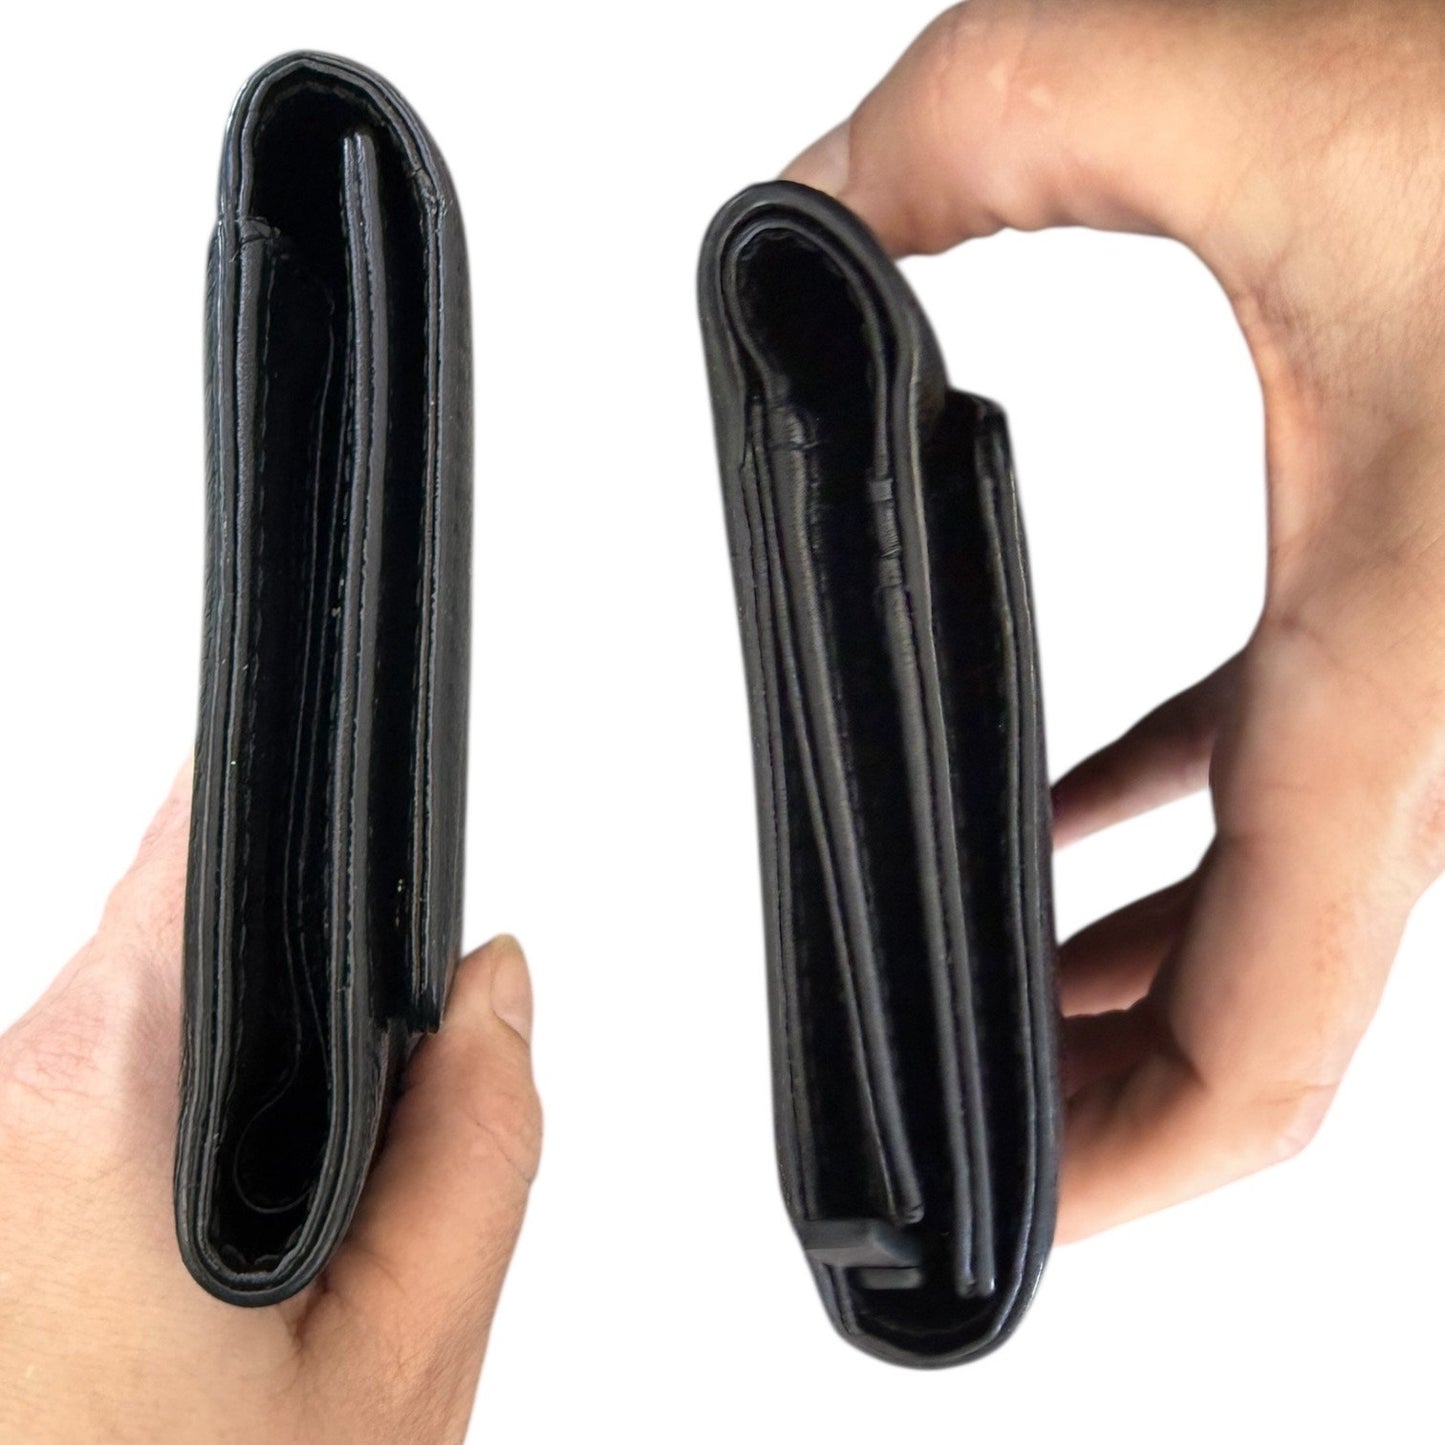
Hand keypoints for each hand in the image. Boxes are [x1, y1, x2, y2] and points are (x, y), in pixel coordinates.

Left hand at [0, 766, 540, 1443]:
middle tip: (364, 1165)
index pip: (197, 853)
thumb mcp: (399, 1373)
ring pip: (131, 1044)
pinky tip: (193, 1288)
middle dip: (300, 1011)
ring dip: (229, 1101)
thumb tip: (492, 989)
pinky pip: (72, 1119)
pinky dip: (156, 1162)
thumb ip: (476, 1145)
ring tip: (275, 1265)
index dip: (305, 815)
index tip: (374, 831)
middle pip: (178, 952)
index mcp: (96, 1104)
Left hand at [787, 0, 1444, 1240]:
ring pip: (1278, 907)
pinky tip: (1063, 812)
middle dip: (1099, 1081)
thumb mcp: (1218, 78)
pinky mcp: (1413, 608)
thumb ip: (969, 139)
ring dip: (1129, 966)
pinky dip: (1159, 824)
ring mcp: (1436, 671)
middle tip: (947, 1105)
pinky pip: (1279, 773)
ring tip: (987, 986)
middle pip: (1267, 1010)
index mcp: (1405, 664)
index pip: (1273, 1036)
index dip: (1127, 1167)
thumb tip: (805, 211)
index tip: (999, 1213)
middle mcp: (1437, 704)